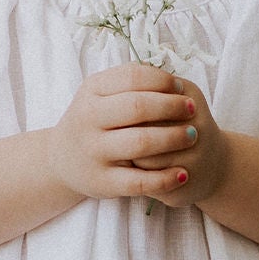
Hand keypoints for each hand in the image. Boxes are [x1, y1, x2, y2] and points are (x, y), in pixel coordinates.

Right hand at [41, 65, 209, 203]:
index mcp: (91, 91)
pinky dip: (165, 178)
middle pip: (138, 107)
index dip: (163, 81)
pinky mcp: (102, 182)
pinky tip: (183, 174)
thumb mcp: (103, 93)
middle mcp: (88, 120)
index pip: (133, 77)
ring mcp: (94, 152)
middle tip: (193, 110)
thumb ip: (133, 82)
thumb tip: (175, 83)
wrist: (64, 159)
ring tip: (193, 136)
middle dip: (172, 107)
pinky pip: (139, 182)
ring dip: (173, 138)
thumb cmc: (96, 119)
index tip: (181, 88)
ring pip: (140, 143)